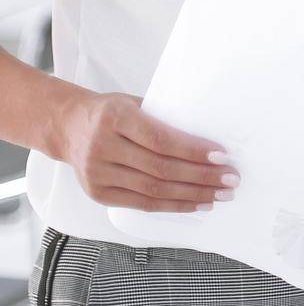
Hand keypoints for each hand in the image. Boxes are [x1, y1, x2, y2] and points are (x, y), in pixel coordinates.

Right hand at [61, 91, 237, 211]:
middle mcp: (103, 147)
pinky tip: (196, 204)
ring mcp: (97, 173)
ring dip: (192, 195)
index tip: (223, 155)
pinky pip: (141, 204)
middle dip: (202, 177)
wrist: (68, 127)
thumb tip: (210, 136)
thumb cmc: (111, 112)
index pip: (161, 139)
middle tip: (231, 179)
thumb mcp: (135, 103)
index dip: (193, 150)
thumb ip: (164, 118)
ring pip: (153, 190)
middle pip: (161, 169)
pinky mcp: (97, 193)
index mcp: (115, 118)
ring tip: (220, 195)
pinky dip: (172, 205)